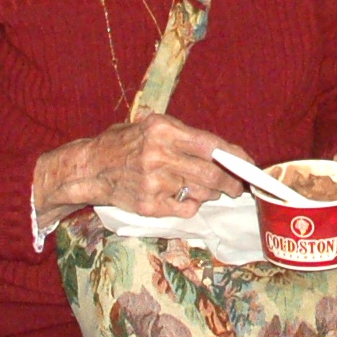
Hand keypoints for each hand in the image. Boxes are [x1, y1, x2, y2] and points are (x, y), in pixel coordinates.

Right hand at [32, 114, 247, 228]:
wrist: (89, 168)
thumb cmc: (124, 144)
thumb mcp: (150, 127)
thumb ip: (185, 138)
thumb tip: (227, 153)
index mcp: (162, 129)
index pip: (211, 145)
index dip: (235, 157)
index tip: (248, 164)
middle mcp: (159, 155)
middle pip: (212, 174)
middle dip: (231, 183)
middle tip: (236, 187)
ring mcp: (153, 182)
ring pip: (201, 193)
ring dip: (211, 194)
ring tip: (207, 189)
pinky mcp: (148, 205)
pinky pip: (185, 209)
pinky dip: (191, 205)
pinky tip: (182, 197)